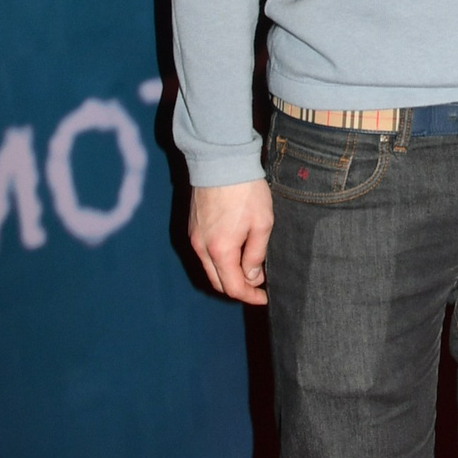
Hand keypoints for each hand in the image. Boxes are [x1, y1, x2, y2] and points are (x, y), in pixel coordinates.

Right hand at [189, 178, 273, 303]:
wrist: (220, 161)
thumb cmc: (245, 191)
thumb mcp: (262, 224)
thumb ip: (256, 254)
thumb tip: (252, 276)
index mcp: (220, 251)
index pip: (233, 287)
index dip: (250, 296)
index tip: (265, 296)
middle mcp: (202, 248)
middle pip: (218, 283)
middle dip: (238, 288)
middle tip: (258, 284)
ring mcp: (194, 238)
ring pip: (210, 269)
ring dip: (228, 274)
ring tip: (249, 267)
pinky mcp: (192, 227)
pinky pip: (204, 254)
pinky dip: (219, 261)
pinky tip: (234, 252)